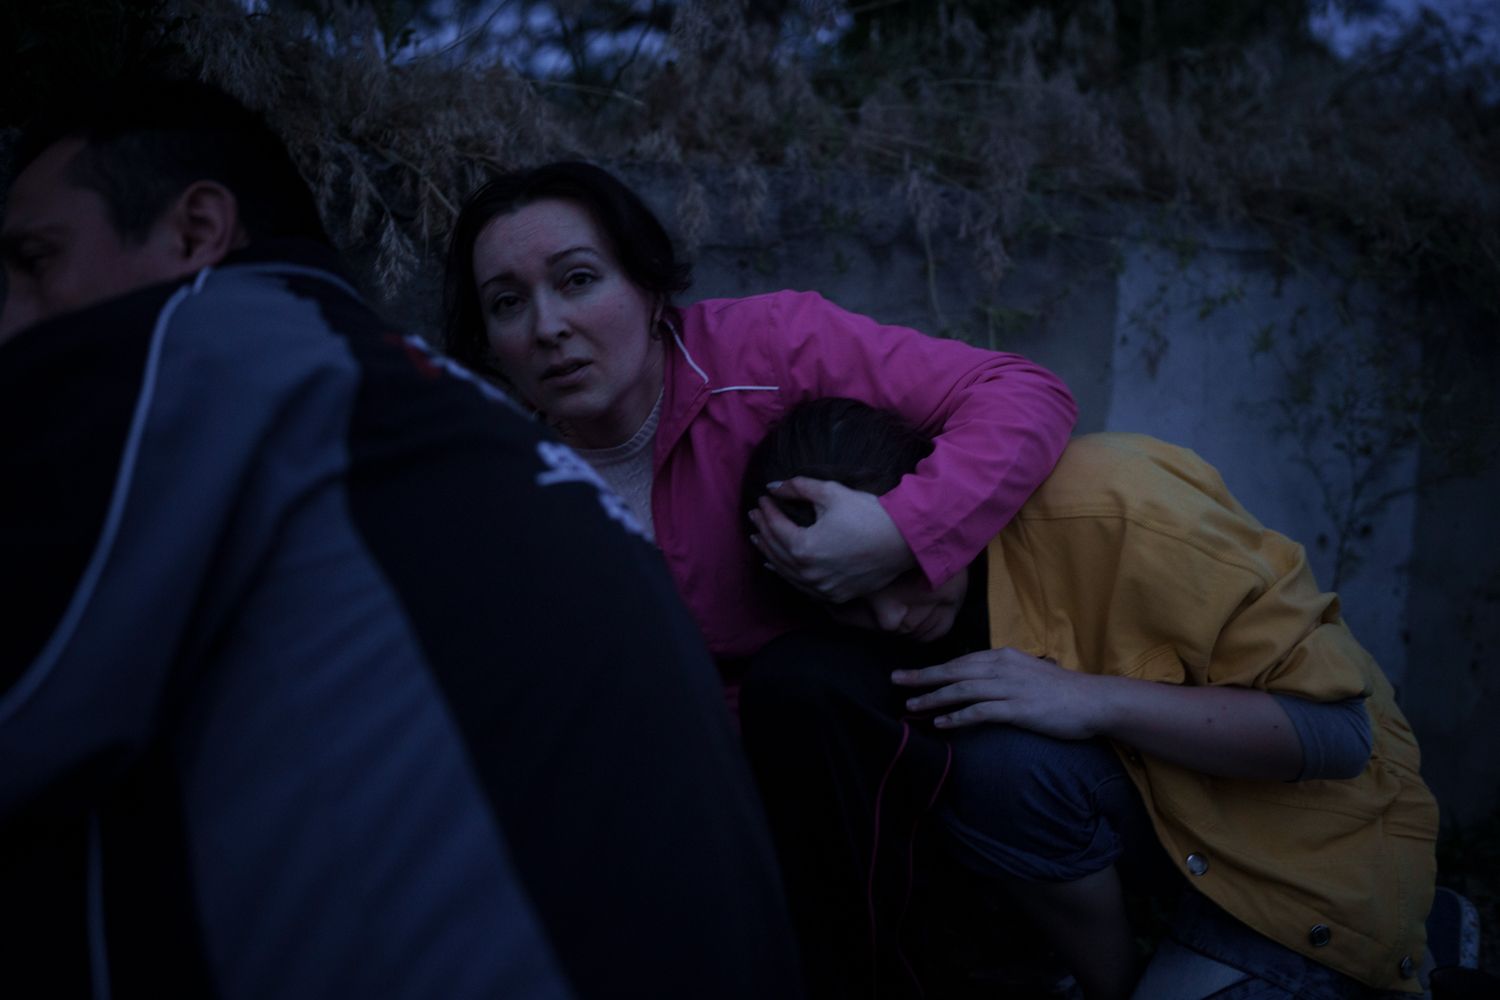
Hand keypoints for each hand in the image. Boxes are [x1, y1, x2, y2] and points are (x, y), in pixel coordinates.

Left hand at [747, 477, 915, 603]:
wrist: (905, 540)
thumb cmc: (869, 514)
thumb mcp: (831, 492)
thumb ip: (798, 488)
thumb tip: (773, 487)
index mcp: (803, 548)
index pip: (776, 527)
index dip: (767, 511)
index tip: (763, 498)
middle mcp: (808, 573)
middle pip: (776, 551)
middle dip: (763, 531)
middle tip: (755, 516)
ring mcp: (822, 588)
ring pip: (785, 572)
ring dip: (770, 554)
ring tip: (759, 540)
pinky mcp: (835, 594)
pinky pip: (803, 587)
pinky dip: (788, 575)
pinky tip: (780, 567)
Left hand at [892, 648, 1105, 738]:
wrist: (1093, 701)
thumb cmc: (1061, 690)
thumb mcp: (1027, 673)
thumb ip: (1002, 674)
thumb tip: (979, 681)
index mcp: (1003, 657)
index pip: (961, 661)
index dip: (933, 668)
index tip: (910, 673)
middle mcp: (1003, 667)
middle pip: (954, 670)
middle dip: (923, 677)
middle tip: (896, 680)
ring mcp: (1010, 687)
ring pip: (962, 689)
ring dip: (934, 698)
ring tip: (911, 705)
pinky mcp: (1018, 708)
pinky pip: (981, 711)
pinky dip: (958, 716)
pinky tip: (941, 723)